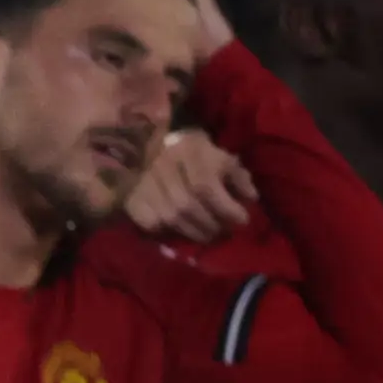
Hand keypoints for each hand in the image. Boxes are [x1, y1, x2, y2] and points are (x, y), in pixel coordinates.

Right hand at [125, 129, 255, 243]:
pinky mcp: (132, 197)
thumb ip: (238, 177)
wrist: (157, 146)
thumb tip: (250, 198)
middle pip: (187, 205)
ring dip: (194, 232)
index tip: (242, 220)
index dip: (225, 207)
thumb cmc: (197, 155)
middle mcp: (164, 166)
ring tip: (208, 236)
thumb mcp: (221, 158)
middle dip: (211, 223)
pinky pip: (151, 223)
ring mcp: (145, 182)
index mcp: (190, 151)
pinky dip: (169, 232)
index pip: (206, 186)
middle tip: (224, 232)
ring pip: (170, 217)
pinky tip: (182, 231)